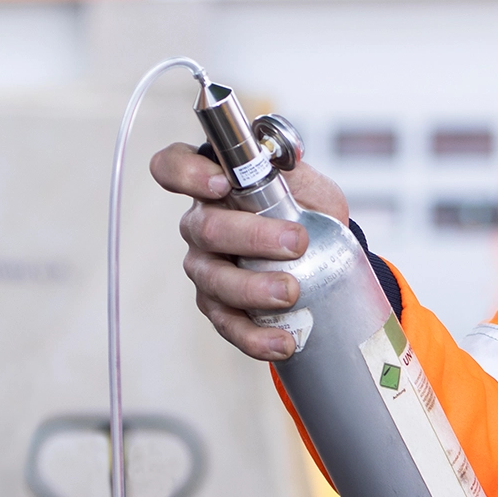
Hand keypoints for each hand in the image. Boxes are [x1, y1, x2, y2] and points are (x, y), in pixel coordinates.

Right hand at [150, 142, 351, 361]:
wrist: (325, 256)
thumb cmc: (306, 210)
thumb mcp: (308, 184)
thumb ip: (292, 169)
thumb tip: (287, 155)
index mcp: (214, 184)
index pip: (172, 167)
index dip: (185, 173)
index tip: (221, 182)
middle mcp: (201, 225)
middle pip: (204, 228)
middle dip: (251, 236)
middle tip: (295, 242)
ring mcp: (205, 268)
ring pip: (213, 279)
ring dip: (252, 288)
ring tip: (291, 293)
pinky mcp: (219, 307)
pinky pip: (228, 324)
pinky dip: (255, 336)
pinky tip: (283, 341)